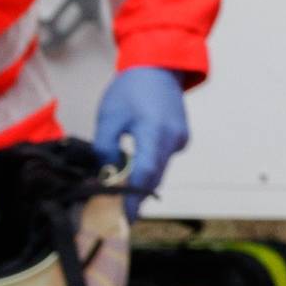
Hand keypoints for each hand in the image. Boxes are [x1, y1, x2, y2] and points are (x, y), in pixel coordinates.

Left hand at [93, 68, 189, 218]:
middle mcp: (173, 139)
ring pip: (159, 170)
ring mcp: (180, 139)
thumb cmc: (132, 89)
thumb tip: (105, 174)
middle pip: (154, 177)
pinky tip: (131, 171)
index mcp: (154, 132)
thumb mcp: (110, 118)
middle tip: (116, 214)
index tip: (123, 218)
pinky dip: (148, 168)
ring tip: (119, 194)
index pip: (145, 174)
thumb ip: (106, 148)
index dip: (133, 198)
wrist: (159, 67)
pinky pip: (163, 160)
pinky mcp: (180, 138)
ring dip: (140, 182)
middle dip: (135, 196)